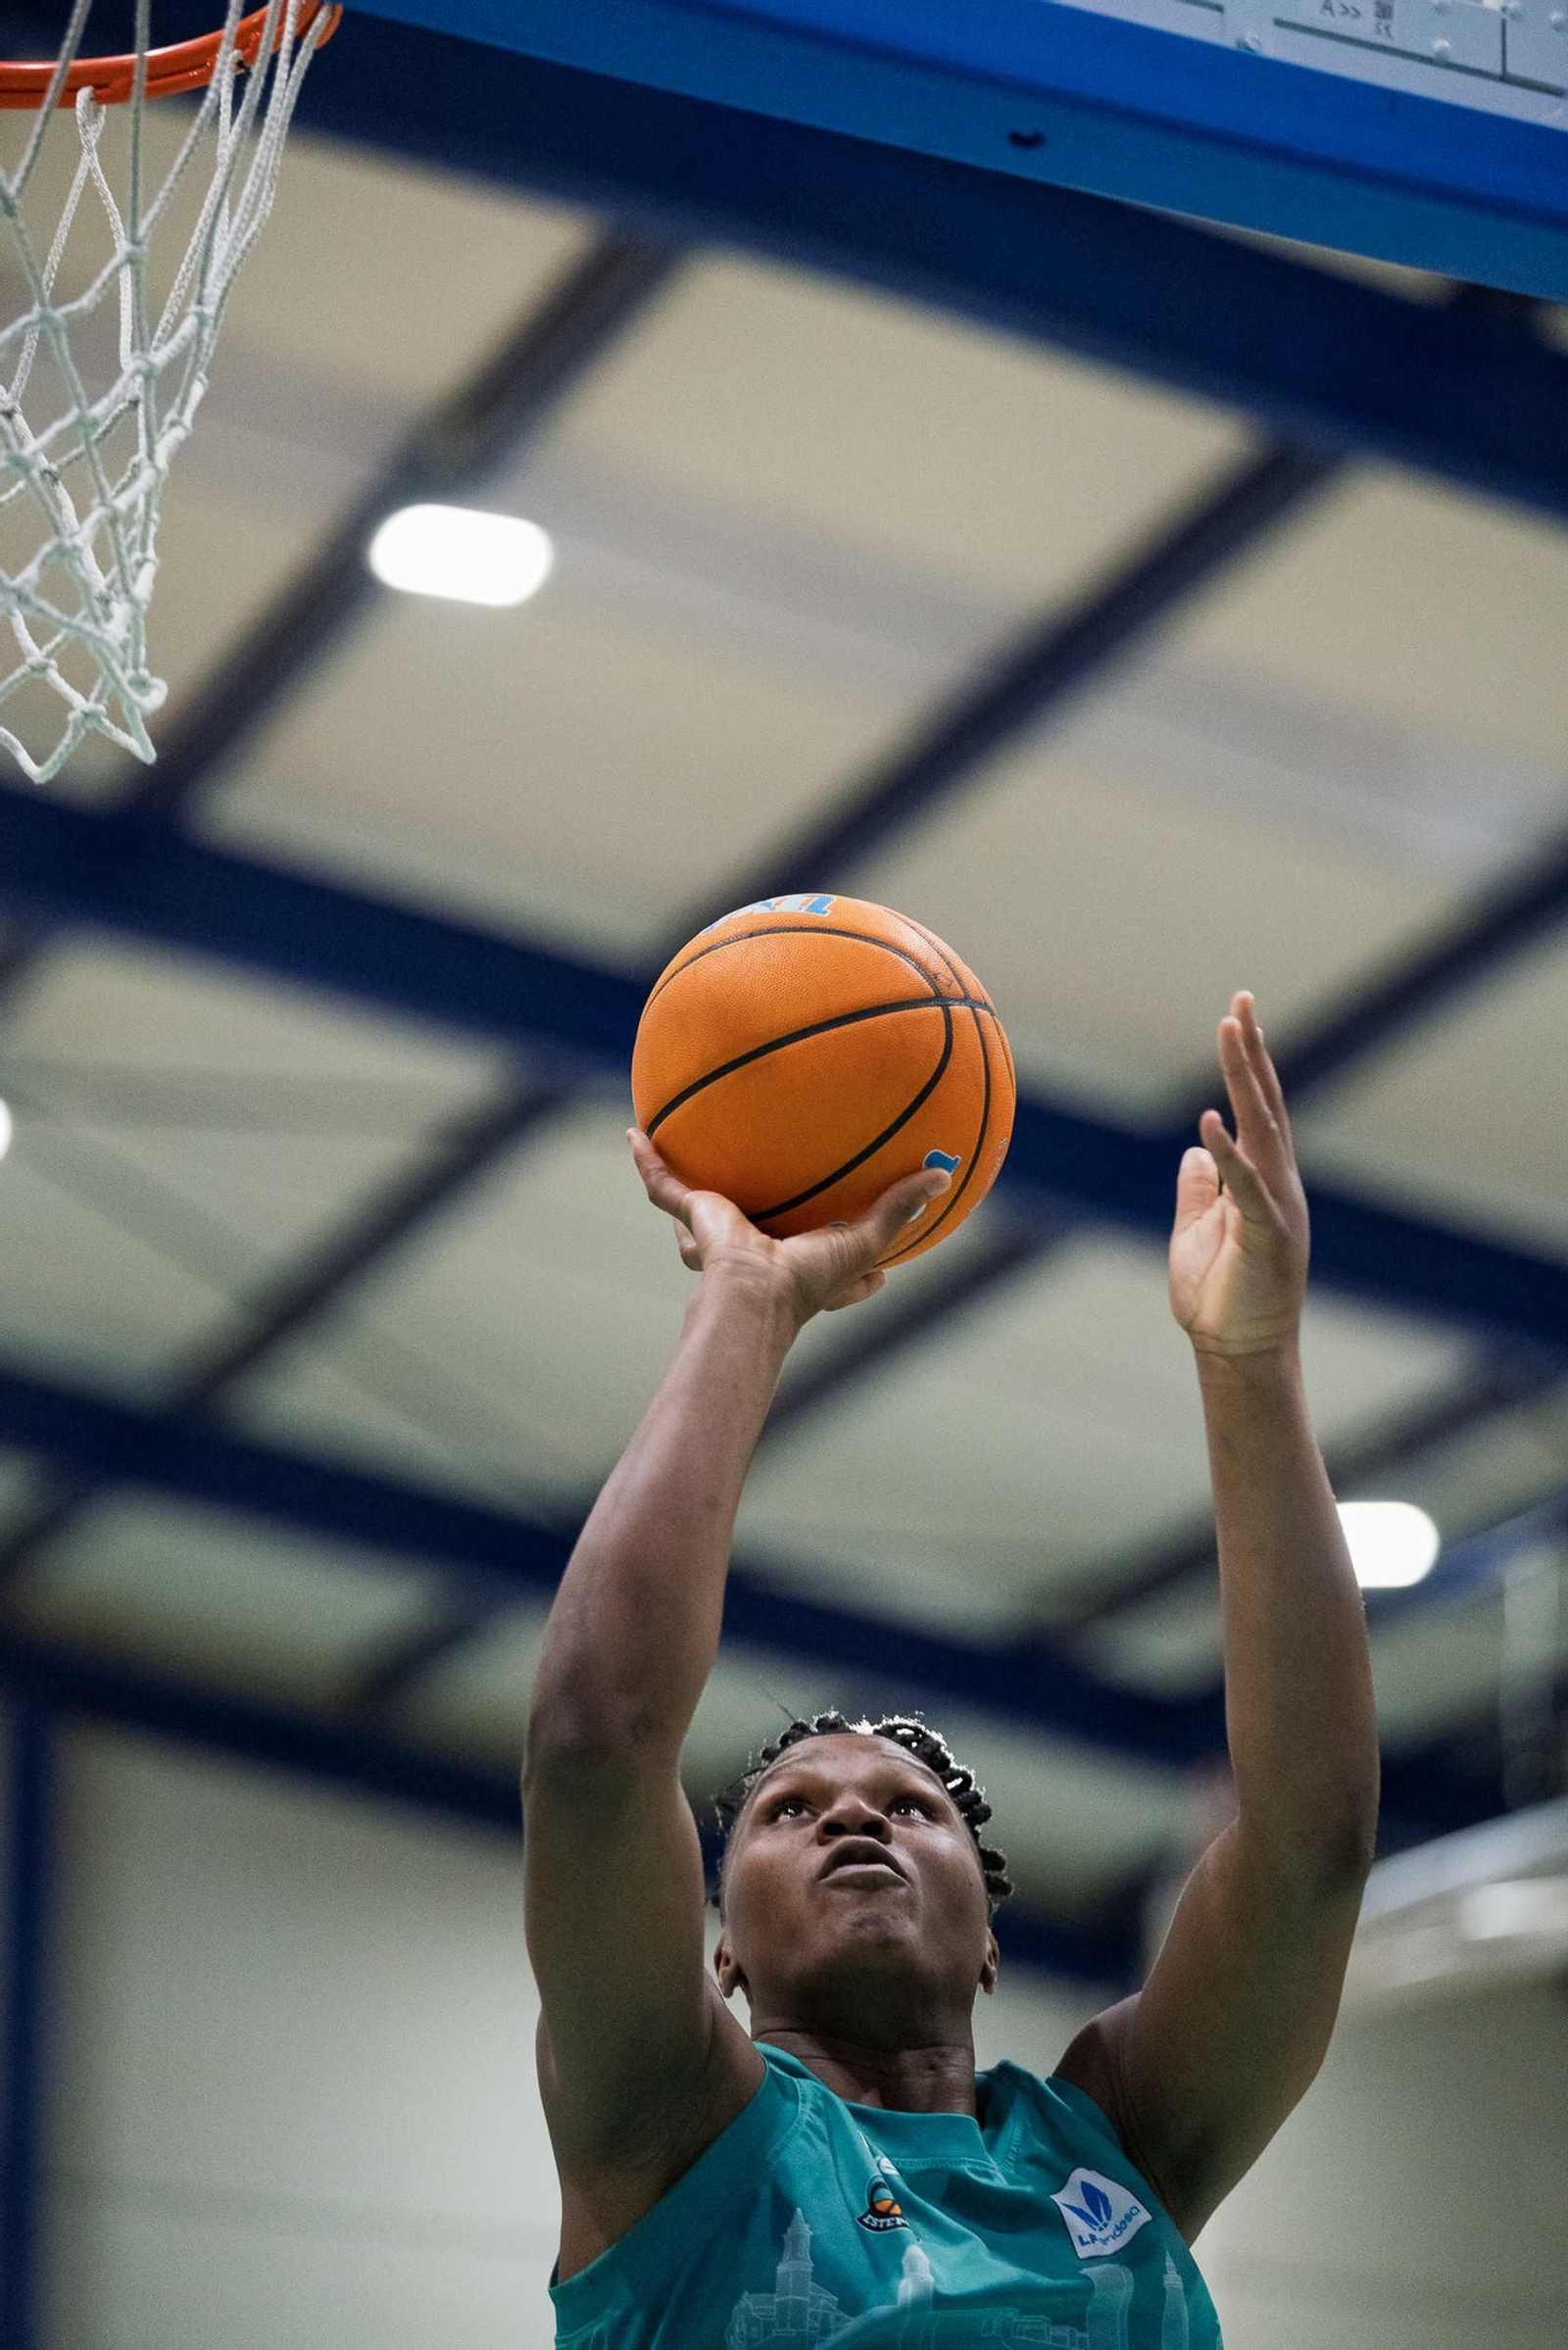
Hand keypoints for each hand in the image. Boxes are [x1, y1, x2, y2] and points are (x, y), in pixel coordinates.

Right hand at [627, 1128, 950, 1325]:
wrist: (750, 1295)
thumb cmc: (807, 1281)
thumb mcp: (864, 1241)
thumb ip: (900, 1207)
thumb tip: (942, 1176)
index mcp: (801, 1270)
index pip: (830, 1275)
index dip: (855, 1276)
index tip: (882, 1274)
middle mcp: (757, 1252)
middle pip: (758, 1231)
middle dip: (761, 1218)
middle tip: (781, 1195)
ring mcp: (720, 1238)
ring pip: (700, 1211)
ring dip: (692, 1195)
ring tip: (690, 1157)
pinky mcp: (695, 1217)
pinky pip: (664, 1184)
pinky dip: (649, 1161)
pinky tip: (636, 1133)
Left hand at [1169, 992, 1308, 1360]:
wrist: (1238, 1352)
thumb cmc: (1220, 1299)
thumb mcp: (1196, 1230)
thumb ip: (1201, 1188)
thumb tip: (1196, 1151)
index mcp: (1262, 1181)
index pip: (1257, 1111)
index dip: (1248, 1065)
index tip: (1239, 1018)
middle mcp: (1277, 1184)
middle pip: (1266, 1105)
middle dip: (1252, 1053)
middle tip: (1241, 1001)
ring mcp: (1276, 1206)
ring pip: (1262, 1130)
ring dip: (1246, 1080)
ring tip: (1233, 1031)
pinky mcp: (1266, 1234)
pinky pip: (1245, 1186)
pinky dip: (1228, 1153)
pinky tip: (1210, 1119)